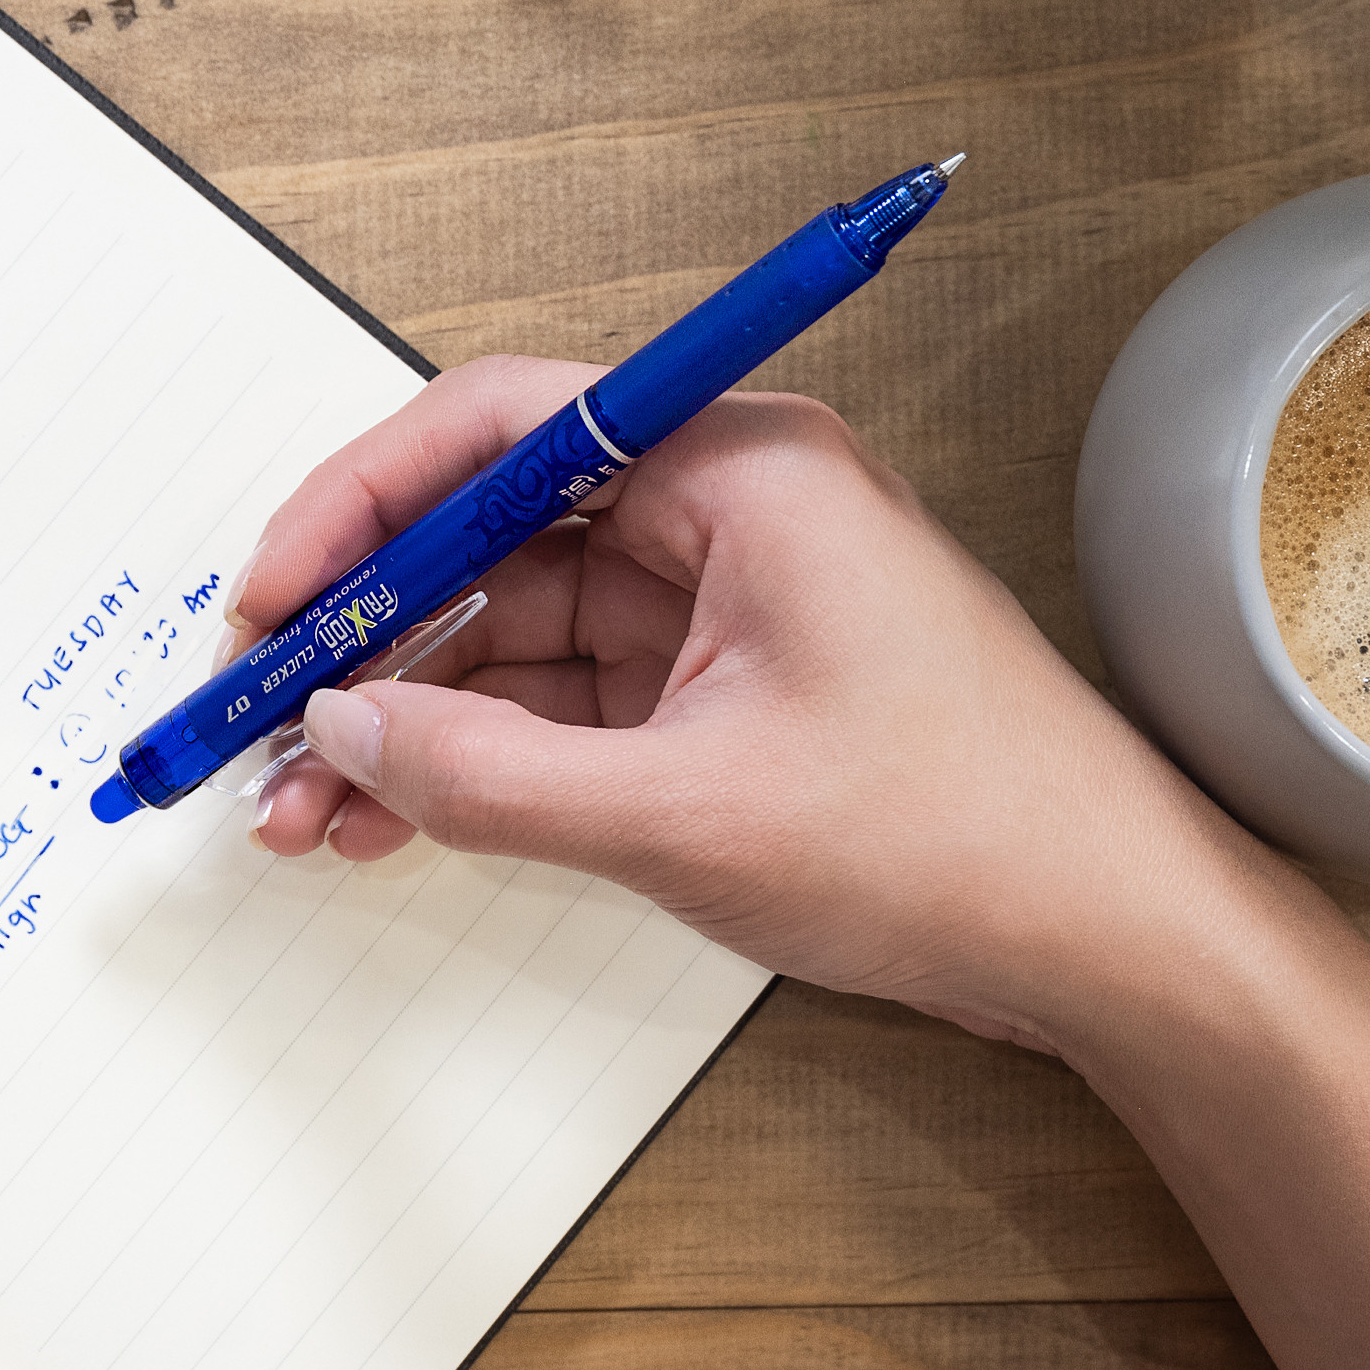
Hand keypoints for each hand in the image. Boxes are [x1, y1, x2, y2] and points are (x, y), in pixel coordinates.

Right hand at [235, 358, 1264, 1052]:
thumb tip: (342, 728)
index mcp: (739, 468)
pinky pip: (560, 701)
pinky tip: (385, 820)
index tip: (274, 594)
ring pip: (511, 630)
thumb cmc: (962, 839)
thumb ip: (490, 773)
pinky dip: (474, 757)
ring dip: (403, 715)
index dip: (362, 502)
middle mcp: (723, 508)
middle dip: (363, 633)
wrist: (1115, 942)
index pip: (499, 426)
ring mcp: (721, 602)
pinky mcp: (722, 690)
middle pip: (489, 530)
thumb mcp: (687, 815)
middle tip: (254, 715)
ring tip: (299, 810)